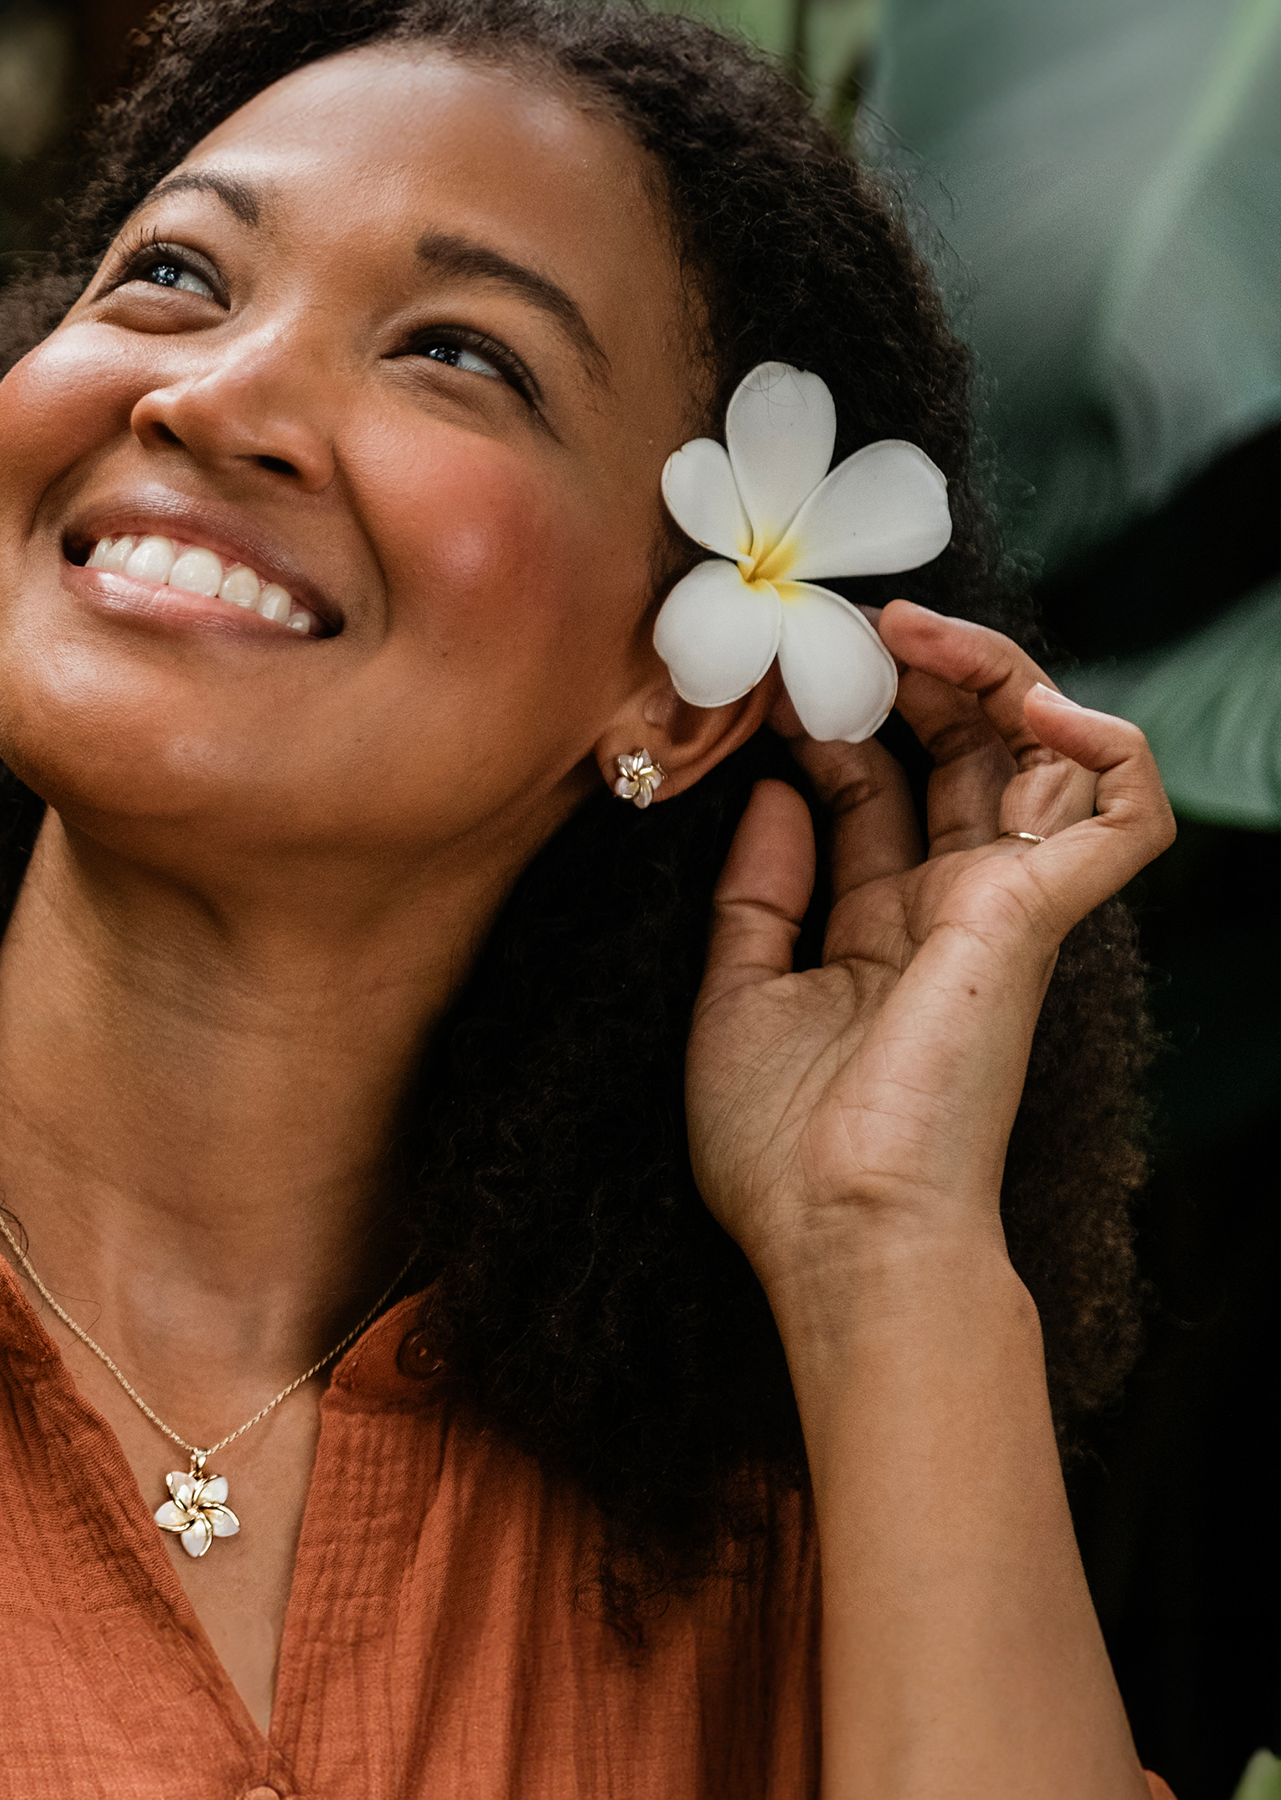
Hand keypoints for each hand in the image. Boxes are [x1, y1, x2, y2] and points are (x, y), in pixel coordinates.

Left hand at [684, 599, 1173, 1304]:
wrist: (838, 1235)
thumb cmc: (783, 1148)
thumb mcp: (737, 996)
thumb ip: (757, 893)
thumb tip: (774, 791)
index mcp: (882, 929)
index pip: (875, 790)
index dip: (828, 726)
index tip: (765, 682)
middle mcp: (950, 910)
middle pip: (960, 756)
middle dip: (909, 678)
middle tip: (846, 628)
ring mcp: (1002, 910)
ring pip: (1043, 756)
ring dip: (992, 675)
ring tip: (913, 631)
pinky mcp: (1039, 917)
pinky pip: (1124, 810)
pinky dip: (1100, 740)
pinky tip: (1027, 701)